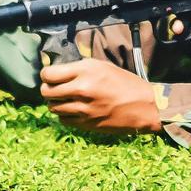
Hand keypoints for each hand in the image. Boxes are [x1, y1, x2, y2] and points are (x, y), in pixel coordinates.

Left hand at [40, 58, 161, 134]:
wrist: (144, 106)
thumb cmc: (124, 82)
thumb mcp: (102, 66)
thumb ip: (78, 68)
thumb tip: (57, 71)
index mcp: (85, 71)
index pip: (49, 74)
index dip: (46, 74)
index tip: (50, 75)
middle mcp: (81, 89)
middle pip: (46, 91)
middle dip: (47, 88)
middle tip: (54, 87)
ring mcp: (83, 109)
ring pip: (52, 107)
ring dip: (55, 102)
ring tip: (64, 99)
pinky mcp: (86, 124)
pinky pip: (63, 120)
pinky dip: (64, 115)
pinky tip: (73, 110)